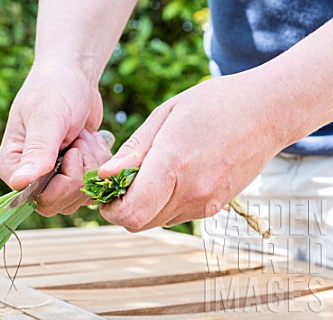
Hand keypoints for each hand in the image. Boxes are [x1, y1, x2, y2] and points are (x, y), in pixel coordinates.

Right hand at [0, 62, 101, 190]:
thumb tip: (20, 183)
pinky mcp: (73, 173)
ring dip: (92, 165)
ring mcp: (52, 177)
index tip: (71, 150)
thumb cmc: (55, 89)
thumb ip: (37, 150)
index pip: (36, 198)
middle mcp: (29, 177)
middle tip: (80, 140)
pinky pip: (92, 187)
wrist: (75, 75)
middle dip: (80, 172)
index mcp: (12, 167)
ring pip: (79, 197)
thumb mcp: (48, 117)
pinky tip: (92, 141)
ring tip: (84, 137)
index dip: (62, 182)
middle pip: (59, 203)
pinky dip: (100, 164)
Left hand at [98, 75, 285, 231]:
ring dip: (145, 205)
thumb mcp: (165, 116)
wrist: (267, 112)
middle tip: (124, 180)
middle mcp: (191, 192)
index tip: (107, 190)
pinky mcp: (215, 206)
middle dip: (124, 207)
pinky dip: (165, 203)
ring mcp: (206, 203)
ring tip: (150, 172)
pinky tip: (172, 176)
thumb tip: (105, 175)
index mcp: (174, 165)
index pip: (131, 213)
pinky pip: (177, 215)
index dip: (111, 208)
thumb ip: (134, 150)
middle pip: (140, 223)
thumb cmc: (213, 105)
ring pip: (158, 221)